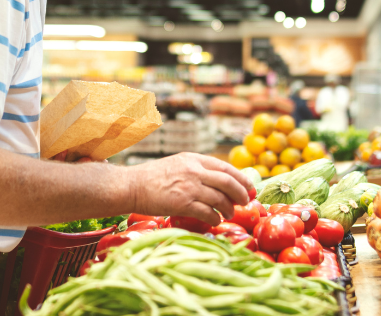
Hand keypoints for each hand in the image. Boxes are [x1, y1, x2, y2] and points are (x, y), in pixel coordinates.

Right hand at [128, 152, 251, 225]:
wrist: (131, 185)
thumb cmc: (153, 177)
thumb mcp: (178, 164)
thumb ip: (197, 169)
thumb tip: (220, 181)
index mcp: (194, 159)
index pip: (225, 167)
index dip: (241, 178)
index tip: (250, 187)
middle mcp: (194, 171)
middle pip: (228, 182)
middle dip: (241, 193)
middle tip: (246, 202)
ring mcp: (189, 187)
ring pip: (220, 198)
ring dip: (229, 209)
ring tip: (229, 214)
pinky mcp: (182, 203)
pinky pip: (207, 212)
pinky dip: (215, 218)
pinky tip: (215, 220)